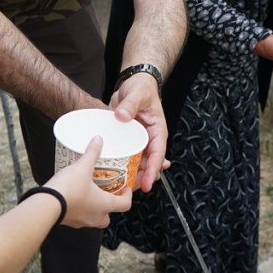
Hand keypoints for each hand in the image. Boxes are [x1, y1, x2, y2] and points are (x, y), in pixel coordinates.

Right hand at [44, 136, 132, 228]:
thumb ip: (92, 153)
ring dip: (94, 209)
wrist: (46, 205)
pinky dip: (80, 210)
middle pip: (108, 217)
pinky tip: (74, 198)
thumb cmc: (69, 189)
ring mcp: (81, 222)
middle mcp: (95, 217)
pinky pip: (79, 218)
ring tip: (89, 194)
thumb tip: (98, 140)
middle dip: (109, 207)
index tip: (125, 188)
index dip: (128, 196)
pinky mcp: (69, 222)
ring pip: (93, 219)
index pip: (125, 205)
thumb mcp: (82, 167)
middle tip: (106, 193)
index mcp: (104, 205)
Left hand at [109, 74, 168, 192]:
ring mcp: (139, 140)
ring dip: (132, 174)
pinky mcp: (128, 139)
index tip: (148, 183)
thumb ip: (129, 104)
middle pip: (148, 163)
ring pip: (138, 162)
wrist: (134, 83)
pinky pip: (127, 155)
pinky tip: (114, 175)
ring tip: (123, 188)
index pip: (157, 154)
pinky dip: (123, 165)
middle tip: (131, 190)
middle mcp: (149, 138)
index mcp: (157, 130)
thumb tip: (121, 116)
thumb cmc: (141, 87)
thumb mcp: (137, 94)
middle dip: (142, 178)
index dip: (153, 170)